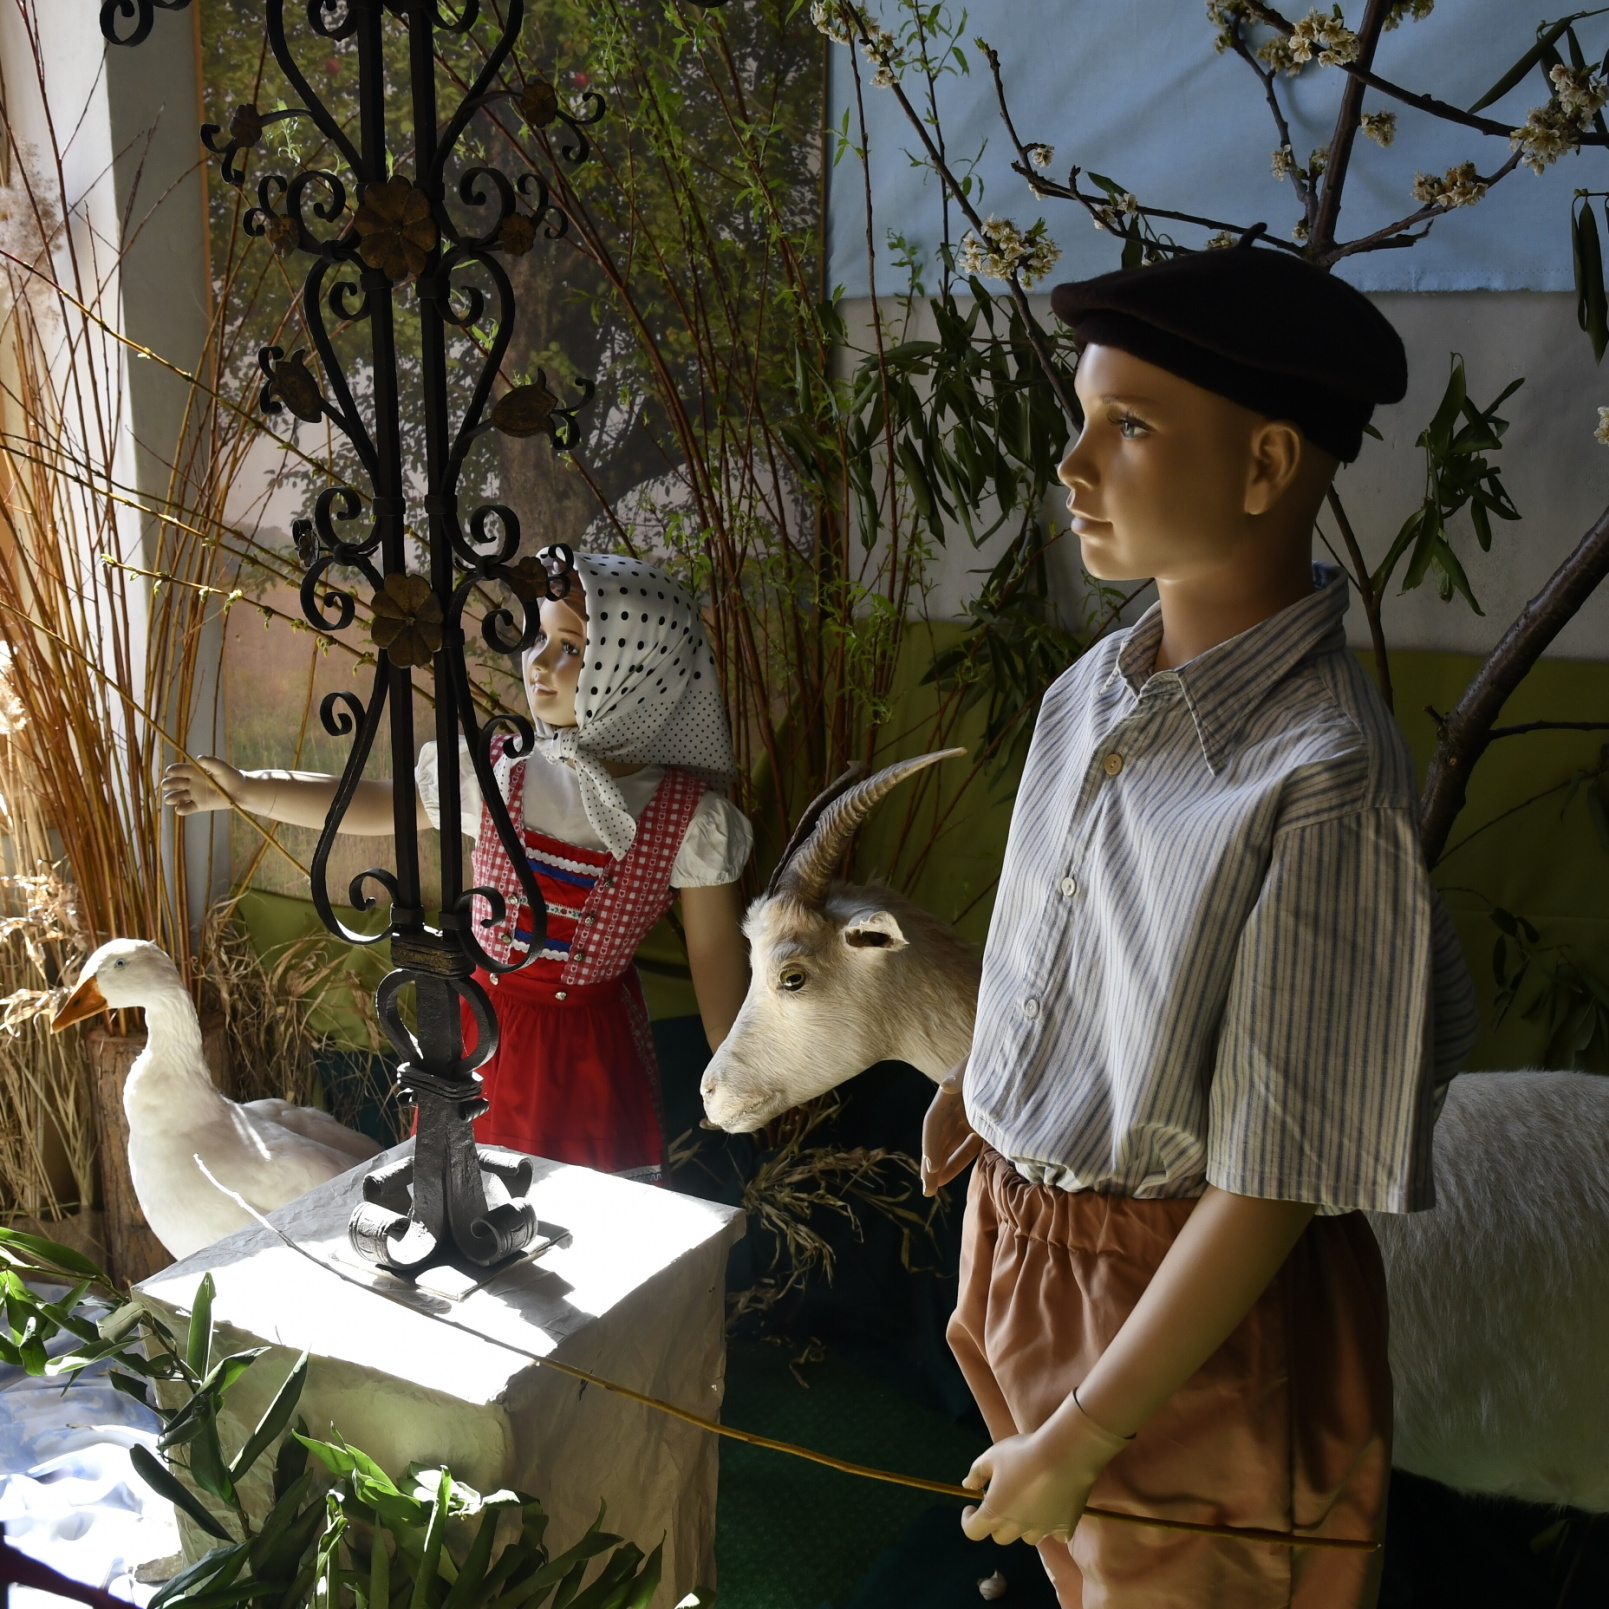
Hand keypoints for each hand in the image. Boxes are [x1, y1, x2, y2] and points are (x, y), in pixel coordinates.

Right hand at [162, 758, 245, 815]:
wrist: (240, 791)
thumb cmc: (231, 776)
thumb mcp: (222, 768)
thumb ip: (212, 763)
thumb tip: (199, 759)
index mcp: (194, 771)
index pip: (179, 770)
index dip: (173, 770)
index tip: (169, 772)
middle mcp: (191, 783)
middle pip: (175, 783)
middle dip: (168, 784)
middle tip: (165, 785)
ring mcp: (194, 794)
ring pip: (178, 796)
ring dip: (172, 798)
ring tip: (169, 799)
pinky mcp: (199, 805)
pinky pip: (188, 808)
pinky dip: (182, 809)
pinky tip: (179, 809)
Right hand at [921, 1066, 981, 1195]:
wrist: (1010, 1055)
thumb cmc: (991, 1057)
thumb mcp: (975, 1064)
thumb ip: (961, 1075)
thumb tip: (946, 1086)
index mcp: (948, 1095)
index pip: (933, 1123)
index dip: (931, 1145)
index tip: (931, 1166)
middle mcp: (952, 1107)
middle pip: (938, 1139)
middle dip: (931, 1164)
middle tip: (927, 1190)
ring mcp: (965, 1115)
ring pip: (949, 1144)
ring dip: (943, 1165)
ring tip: (934, 1187)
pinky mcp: (980, 1121)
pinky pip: (966, 1143)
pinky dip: (959, 1157)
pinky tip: (951, 1172)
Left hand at [959, 1415, 1113, 1547]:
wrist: (1065, 1454)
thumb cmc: (1024, 1452)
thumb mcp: (993, 1455)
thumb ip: (977, 1472)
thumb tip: (968, 1485)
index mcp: (995, 1511)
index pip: (972, 1531)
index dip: (968, 1521)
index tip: (972, 1507)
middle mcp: (1017, 1527)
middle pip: (1000, 1537)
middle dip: (997, 1522)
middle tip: (1003, 1501)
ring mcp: (1042, 1530)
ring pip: (1027, 1538)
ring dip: (1024, 1525)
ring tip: (1030, 1503)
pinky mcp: (1064, 1528)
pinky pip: (1055, 1535)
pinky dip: (1052, 1526)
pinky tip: (1054, 1508)